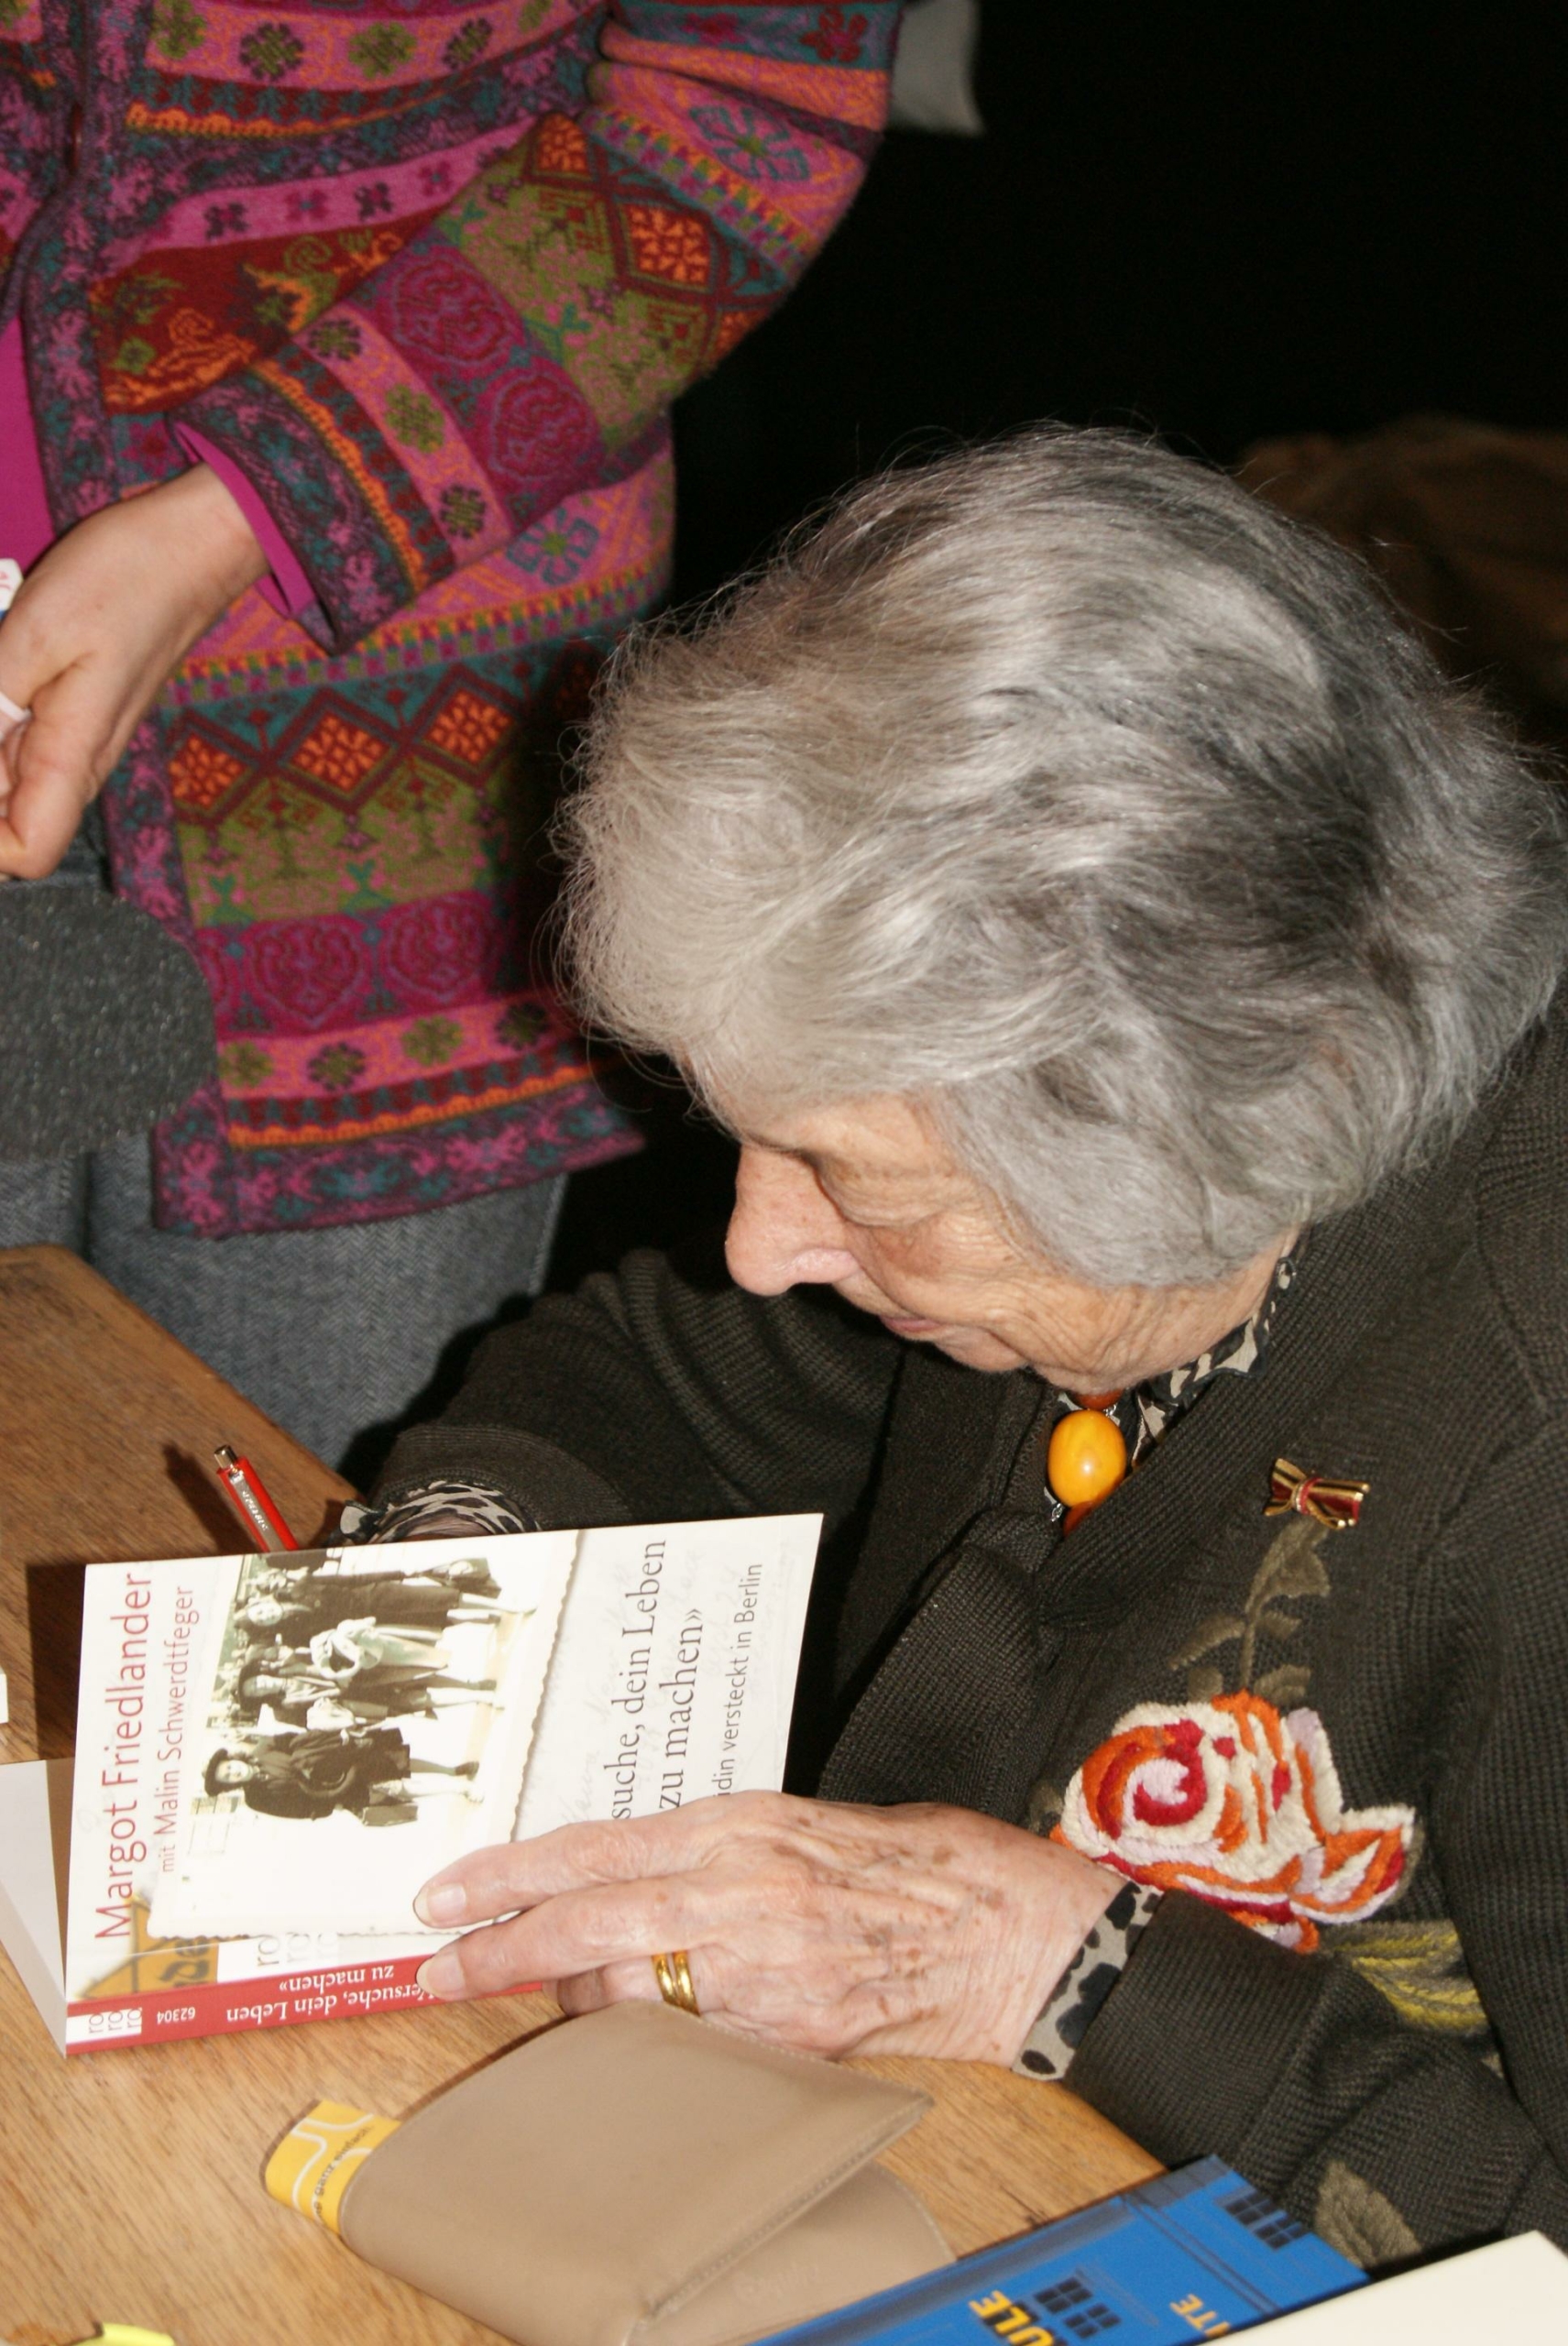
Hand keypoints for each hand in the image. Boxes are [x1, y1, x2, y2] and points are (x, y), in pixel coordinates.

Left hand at [0, 464, 267, 877]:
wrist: (188, 550)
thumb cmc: (122, 579)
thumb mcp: (36, 630)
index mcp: (74, 757)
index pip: (26, 855)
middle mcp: (78, 767)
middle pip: (9, 826)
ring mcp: (75, 744)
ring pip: (9, 789)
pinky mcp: (68, 718)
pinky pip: (17, 749)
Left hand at [412, 1791, 1121, 2063]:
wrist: (1002, 1927)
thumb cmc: (913, 1860)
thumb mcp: (798, 1821)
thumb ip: (713, 1847)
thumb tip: (630, 1873)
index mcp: (737, 1825)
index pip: (589, 1850)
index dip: (505, 1878)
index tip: (443, 1897)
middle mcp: (736, 1892)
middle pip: (581, 1925)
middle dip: (496, 1954)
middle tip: (433, 1970)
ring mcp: (757, 1972)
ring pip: (623, 1991)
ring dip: (577, 1995)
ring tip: (555, 1989)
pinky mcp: (783, 2036)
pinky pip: (685, 2042)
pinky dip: (652, 2035)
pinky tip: (644, 2026)